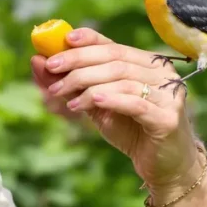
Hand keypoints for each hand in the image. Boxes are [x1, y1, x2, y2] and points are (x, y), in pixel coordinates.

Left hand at [30, 28, 203, 193]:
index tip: (63, 40)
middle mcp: (161, 73)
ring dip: (87, 85)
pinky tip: (90, 102)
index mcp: (147, 63)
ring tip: (64, 97)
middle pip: (114, 59)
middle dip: (78, 62)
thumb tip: (38, 60)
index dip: (87, 40)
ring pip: (121, 78)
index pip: (113, 45)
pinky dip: (109, 99)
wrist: (165, 166)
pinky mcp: (168, 117)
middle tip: (51, 70)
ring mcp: (168, 93)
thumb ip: (72, 83)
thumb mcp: (97, 105)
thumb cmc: (132, 131)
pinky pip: (134, 102)